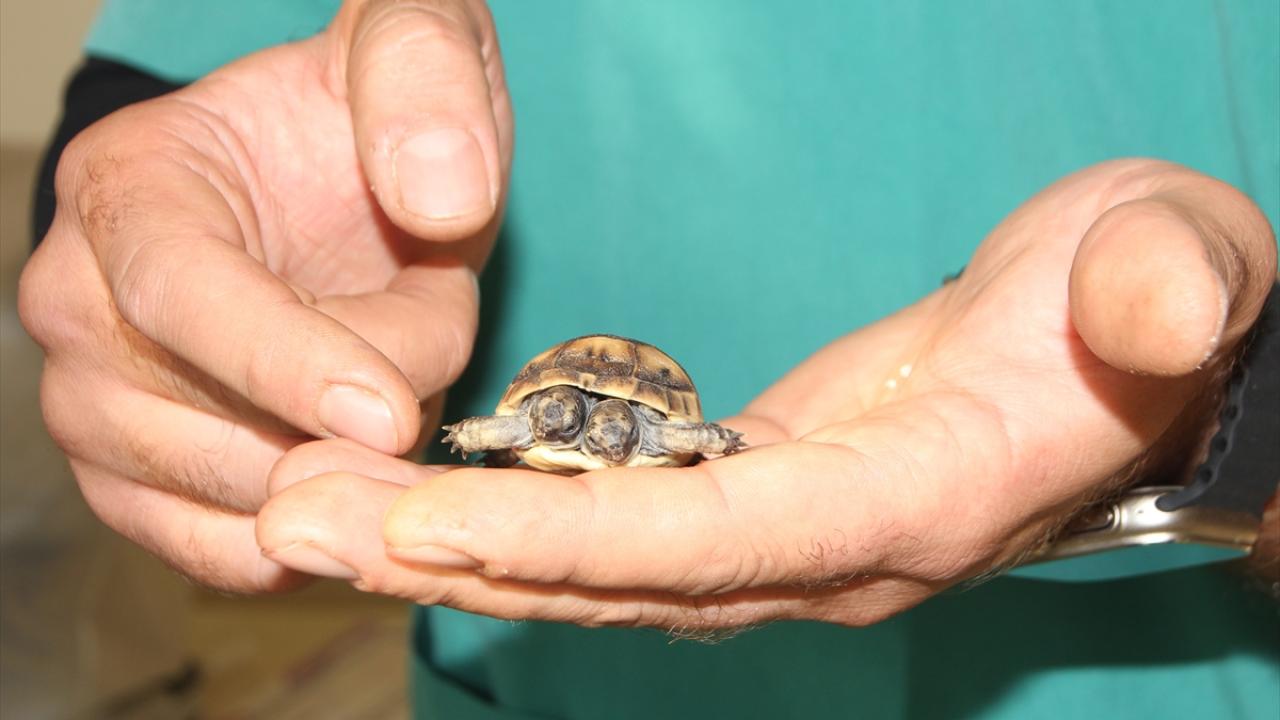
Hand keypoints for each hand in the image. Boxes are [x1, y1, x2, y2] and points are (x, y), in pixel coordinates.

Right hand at [18, 0, 511, 592]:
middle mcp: (78, 301)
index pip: (178, 295)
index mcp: (128, 186)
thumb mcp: (415, 49)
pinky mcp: (136, 479)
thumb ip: (425, 85)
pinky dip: (304, 538)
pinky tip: (366, 480)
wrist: (350, 187)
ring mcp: (95, 402)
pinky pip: (214, 550)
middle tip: (440, 357)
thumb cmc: (373, 118)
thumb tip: (440, 198)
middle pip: (200, 413)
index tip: (389, 413)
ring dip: (345, 466)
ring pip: (220, 492)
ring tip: (406, 384)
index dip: (286, 363)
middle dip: (350, 417)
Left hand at [258, 159, 1275, 628]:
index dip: (583, 541)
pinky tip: (413, 497)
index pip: (729, 539)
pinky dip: (514, 521)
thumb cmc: (1147, 291)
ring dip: (456, 549)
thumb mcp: (1180, 260)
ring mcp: (792, 532)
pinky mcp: (763, 495)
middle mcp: (839, 545)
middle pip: (627, 577)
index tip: (428, 525)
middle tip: (290, 523)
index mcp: (921, 495)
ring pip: (603, 566)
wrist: (1135, 345)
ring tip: (304, 512)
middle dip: (461, 562)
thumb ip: (1164, 290)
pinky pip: (620, 529)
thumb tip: (1147, 310)